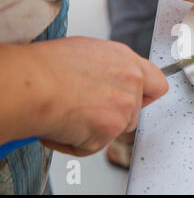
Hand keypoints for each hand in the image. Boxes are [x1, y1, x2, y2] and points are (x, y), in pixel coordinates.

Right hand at [29, 37, 167, 155]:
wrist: (32, 84)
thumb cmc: (48, 65)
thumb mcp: (88, 52)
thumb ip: (110, 68)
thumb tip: (107, 78)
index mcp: (127, 61)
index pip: (157, 83)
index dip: (146, 94)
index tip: (138, 98)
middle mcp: (132, 83)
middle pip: (135, 111)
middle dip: (116, 114)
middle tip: (90, 108)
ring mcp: (123, 109)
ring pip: (117, 129)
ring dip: (98, 128)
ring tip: (72, 113)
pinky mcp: (109, 131)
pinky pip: (94, 145)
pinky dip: (77, 142)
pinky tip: (63, 124)